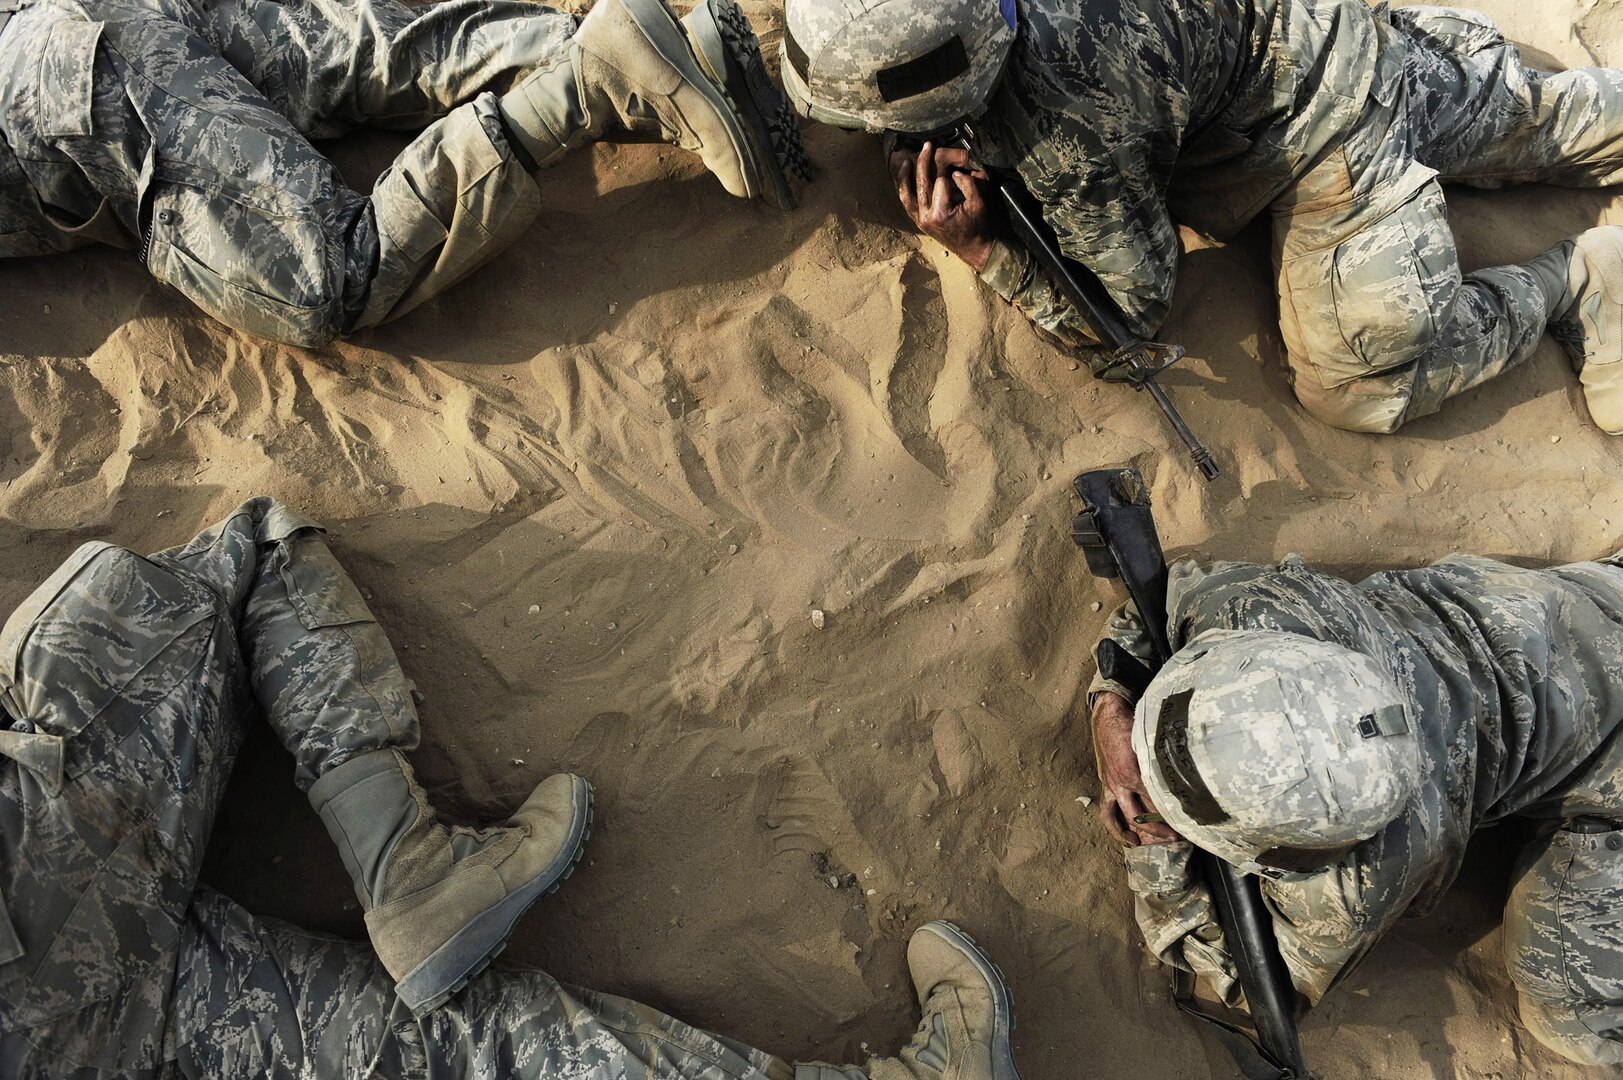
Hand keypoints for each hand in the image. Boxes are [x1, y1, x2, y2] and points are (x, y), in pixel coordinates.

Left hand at [889, 141, 996, 271]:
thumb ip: (969, 184)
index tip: (957, 170)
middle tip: (927, 146)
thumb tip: (955, 173)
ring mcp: (921, 220)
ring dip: (906, 175)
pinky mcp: (919, 221)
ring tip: (907, 160)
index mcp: (942, 212)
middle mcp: (927, 216)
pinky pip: (906, 203)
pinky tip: (905, 177)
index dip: (950, 174)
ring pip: (907, 193)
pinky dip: (904, 189)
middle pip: (921, 183)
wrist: (974, 249)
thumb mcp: (979, 204)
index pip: (941, 182)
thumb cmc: (978, 226)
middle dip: (924, 161)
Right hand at [1092, 691, 1181, 845]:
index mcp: (1135, 771)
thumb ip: (1162, 758)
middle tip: (1180, 835)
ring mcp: (1112, 785)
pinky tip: (1129, 838)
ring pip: (1126, 816)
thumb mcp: (1149, 739)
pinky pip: (1108, 812)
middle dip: (1162, 827)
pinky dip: (1117, 828)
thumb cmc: (1131, 724)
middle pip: (1145, 813)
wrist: (1107, 715)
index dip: (1173, 812)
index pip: (1157, 799)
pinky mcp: (1106, 785)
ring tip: (1153, 843)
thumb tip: (1185, 770)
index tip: (1190, 818)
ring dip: (1141, 832)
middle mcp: (1122, 782)